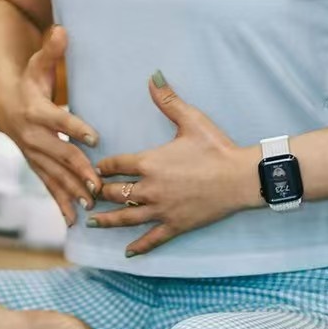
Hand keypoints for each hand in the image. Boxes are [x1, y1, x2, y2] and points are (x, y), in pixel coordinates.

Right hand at [0, 24, 101, 226]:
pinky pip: (47, 186)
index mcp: (35, 110)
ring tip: (90, 205)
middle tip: (98, 184)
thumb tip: (62, 30)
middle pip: (58, 154)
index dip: (75, 127)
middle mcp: (32, 136)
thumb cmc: (29, 80)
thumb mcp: (37, 63)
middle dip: (78, 170)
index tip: (95, 136)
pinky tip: (72, 220)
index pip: (58, 119)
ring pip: (53, 175)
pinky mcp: (35, 165)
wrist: (4, 101)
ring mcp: (32, 154)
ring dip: (71, 190)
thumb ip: (51, 49)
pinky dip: (59, 202)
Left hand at [94, 72, 242, 257]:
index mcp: (150, 162)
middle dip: (100, 192)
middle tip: (87, 194)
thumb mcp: (191, 119)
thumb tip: (153, 76)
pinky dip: (138, 246)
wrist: (239, 177)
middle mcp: (150, 188)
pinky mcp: (176, 225)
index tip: (93, 168)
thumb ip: (168, 99)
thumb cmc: (215, 147)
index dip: (102, 167)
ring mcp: (162, 210)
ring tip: (92, 222)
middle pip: (116, 192)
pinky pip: (152, 238)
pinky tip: (127, 252)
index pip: (116, 165)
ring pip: (127, 217)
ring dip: (107, 220)